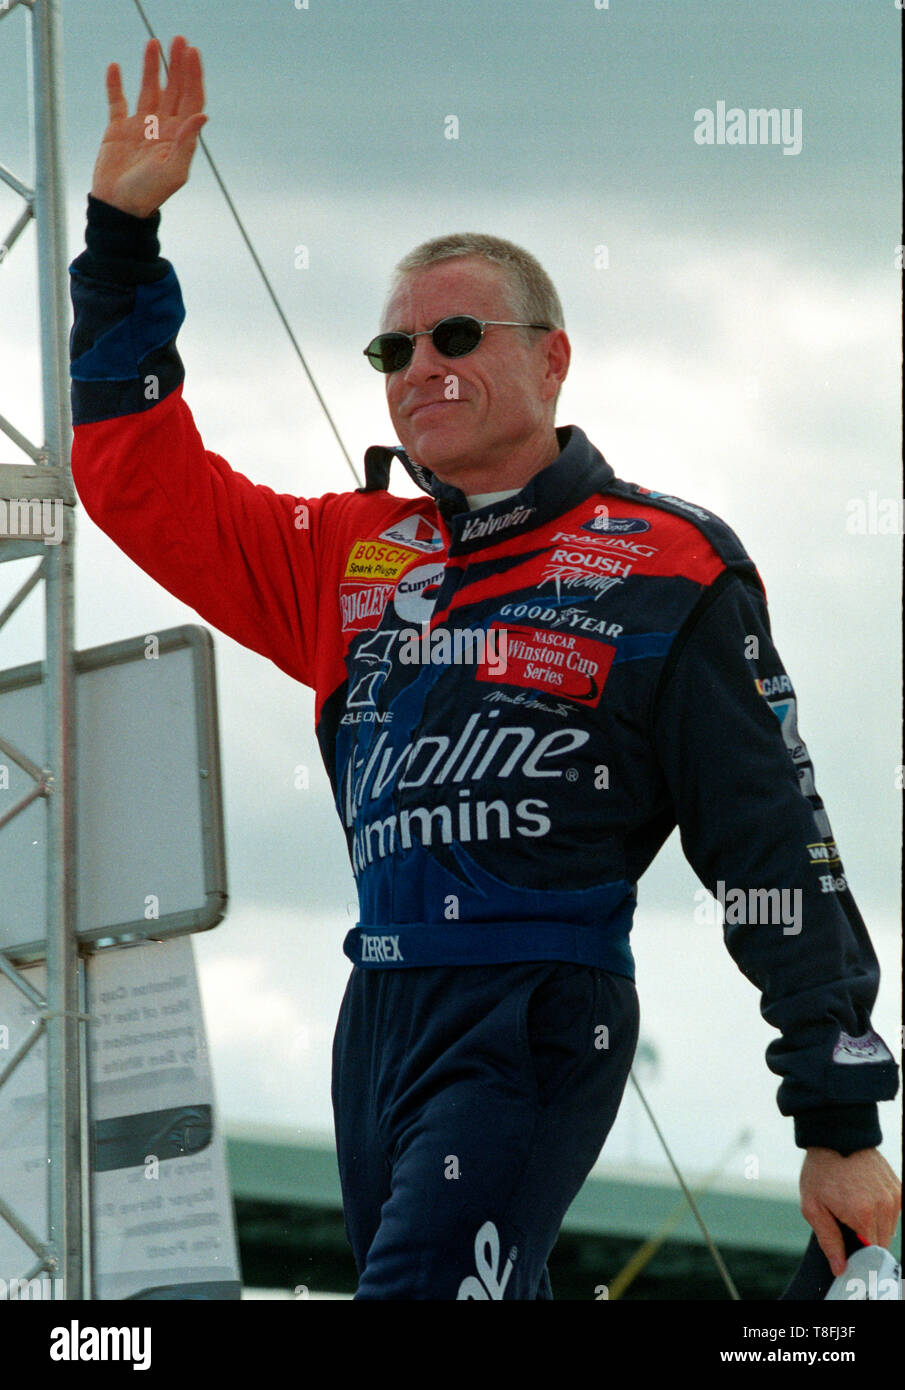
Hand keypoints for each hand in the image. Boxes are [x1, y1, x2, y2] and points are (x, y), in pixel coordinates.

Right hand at [91, 35, 206, 218]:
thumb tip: (203, 115)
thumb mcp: (173, 171)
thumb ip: (187, 143)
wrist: (119, 208)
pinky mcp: (117, 129)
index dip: (193, 76)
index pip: (191, 100)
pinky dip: (115, 85)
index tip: (193, 53)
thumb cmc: (149, 195)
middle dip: (177, 65)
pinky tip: (117, 67)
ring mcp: (140, 127)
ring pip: (148, 89)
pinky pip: (117, 101)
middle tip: (179, 39)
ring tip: (153, 43)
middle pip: (173, 89)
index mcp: (179, 137)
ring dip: (151, 67)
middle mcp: (162, 128)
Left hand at [800, 1146, 900, 1276]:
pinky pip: (893, 1213)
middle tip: (845, 1222)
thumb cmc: (820, 1170)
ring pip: (889, 1229)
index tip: (848, 1248)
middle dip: (864, 1239)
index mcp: (863, 1214)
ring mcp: (894, 1197)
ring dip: (873, 1225)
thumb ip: (829, 1240)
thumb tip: (840, 1269)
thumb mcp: (813, 1206)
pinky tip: (863, 1197)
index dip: (858, 1254)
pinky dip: (880, 1212)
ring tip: (853, 1205)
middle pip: (881, 1243)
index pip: (870, 1253)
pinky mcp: (899, 1188)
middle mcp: (884, 1206)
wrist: (836, 1135)